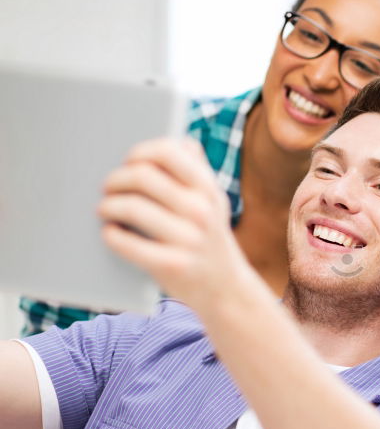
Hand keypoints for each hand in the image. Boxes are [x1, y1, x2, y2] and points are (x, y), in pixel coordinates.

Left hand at [98, 137, 251, 310]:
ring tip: (104, 209)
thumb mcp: (213, 202)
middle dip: (115, 179)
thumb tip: (175, 140)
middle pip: (142, 176)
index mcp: (209, 189)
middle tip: (107, 187)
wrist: (226, 289)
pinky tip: (110, 233)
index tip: (128, 161)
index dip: (139, 152)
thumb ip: (197, 170)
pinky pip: (126, 242)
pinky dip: (111, 235)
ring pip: (130, 207)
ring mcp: (189, 239)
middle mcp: (202, 211)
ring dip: (107, 206)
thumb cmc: (209, 238)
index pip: (168, 152)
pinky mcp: (173, 265)